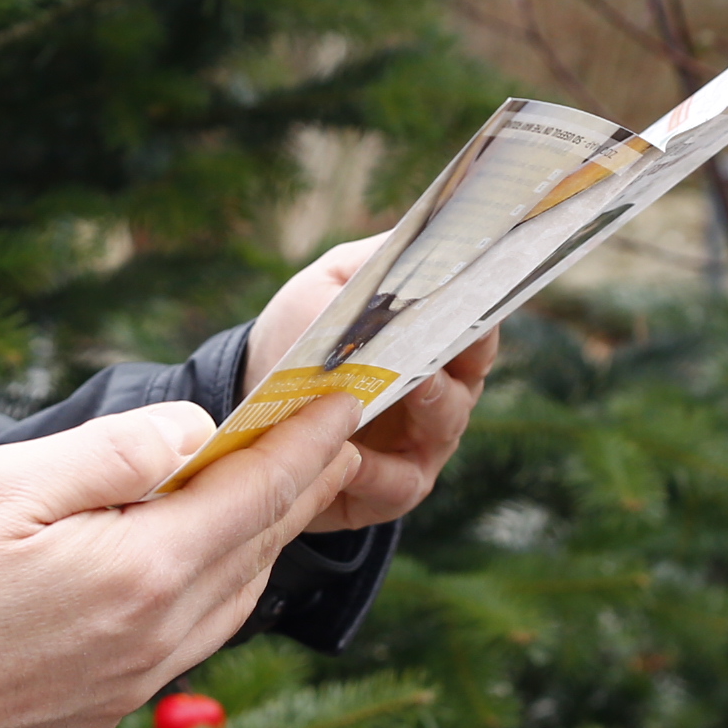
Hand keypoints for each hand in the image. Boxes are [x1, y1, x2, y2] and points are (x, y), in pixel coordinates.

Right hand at [0, 397, 370, 727]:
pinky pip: (196, 633)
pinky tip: (209, 557)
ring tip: (284, 485)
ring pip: (235, 594)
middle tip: (334, 431)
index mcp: (144, 570)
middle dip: (303, 482)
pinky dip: (225, 582)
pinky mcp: (106, 703)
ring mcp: (136, 677)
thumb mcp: (6, 484)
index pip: (257, 490)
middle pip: (259, 542)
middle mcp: (159, 634)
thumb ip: (114, 453)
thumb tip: (196, 431)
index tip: (346, 398)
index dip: (308, 439)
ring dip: (267, 534)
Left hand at [243, 233, 496, 535]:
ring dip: (428, 407)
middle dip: (455, 357)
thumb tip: (418, 238)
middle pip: (468, 377)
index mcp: (435, 342)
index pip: (477, 327)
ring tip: (409, 387)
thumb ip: (370, 267)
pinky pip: (399, 483)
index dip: (478, 310)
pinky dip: (376, 471)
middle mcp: (443, 394)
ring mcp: (422, 444)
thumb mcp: (329, 285)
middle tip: (440, 337)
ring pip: (444, 426)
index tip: (471, 291)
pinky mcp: (392, 488)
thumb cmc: (302, 334)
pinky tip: (351, 455)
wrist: (249, 399)